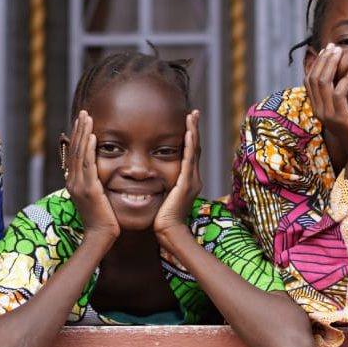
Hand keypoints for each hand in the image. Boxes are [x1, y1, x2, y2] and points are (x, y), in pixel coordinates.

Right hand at [65, 110, 120, 241]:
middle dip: (78, 129)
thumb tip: (98, 173)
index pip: (73, 154)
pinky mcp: (89, 189)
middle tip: (83, 112)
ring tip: (87, 117)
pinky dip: (89, 149)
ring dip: (83, 133)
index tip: (81, 121)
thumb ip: (94, 183)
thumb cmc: (102, 219)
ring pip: (79, 153)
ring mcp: (79, 185)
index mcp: (73, 182)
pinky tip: (93, 136)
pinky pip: (88, 164)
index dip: (76, 136)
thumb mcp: (96, 197)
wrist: (100, 236)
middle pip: (73, 149)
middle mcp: (73, 181)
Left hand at [154, 110, 201, 237]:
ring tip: (192, 116)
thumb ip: (162, 187)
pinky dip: (189, 145)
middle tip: (194, 113)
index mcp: (188, 181)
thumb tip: (152, 180)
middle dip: (194, 129)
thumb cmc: (163, 219)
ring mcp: (192, 181)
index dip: (190, 137)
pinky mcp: (186, 184)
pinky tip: (188, 133)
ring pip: (194, 150)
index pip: (190, 154)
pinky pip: (189, 160)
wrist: (169, 233)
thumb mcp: (163, 197)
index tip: (188, 122)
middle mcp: (193, 178)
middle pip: (195, 148)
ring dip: (193, 131)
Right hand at [305, 43, 347, 157]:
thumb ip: (341, 97)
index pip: (310, 80)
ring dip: (331, 65)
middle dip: (323, 59)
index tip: (328, 50)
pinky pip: (338, 96)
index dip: (318, 63)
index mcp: (318, 107)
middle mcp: (319, 110)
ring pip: (323, 83)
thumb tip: (345, 78)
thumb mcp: (346, 111)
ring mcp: (328, 115)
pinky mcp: (341, 118)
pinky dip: (343, 83)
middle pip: (314, 78)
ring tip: (340, 53)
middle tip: (334, 46)